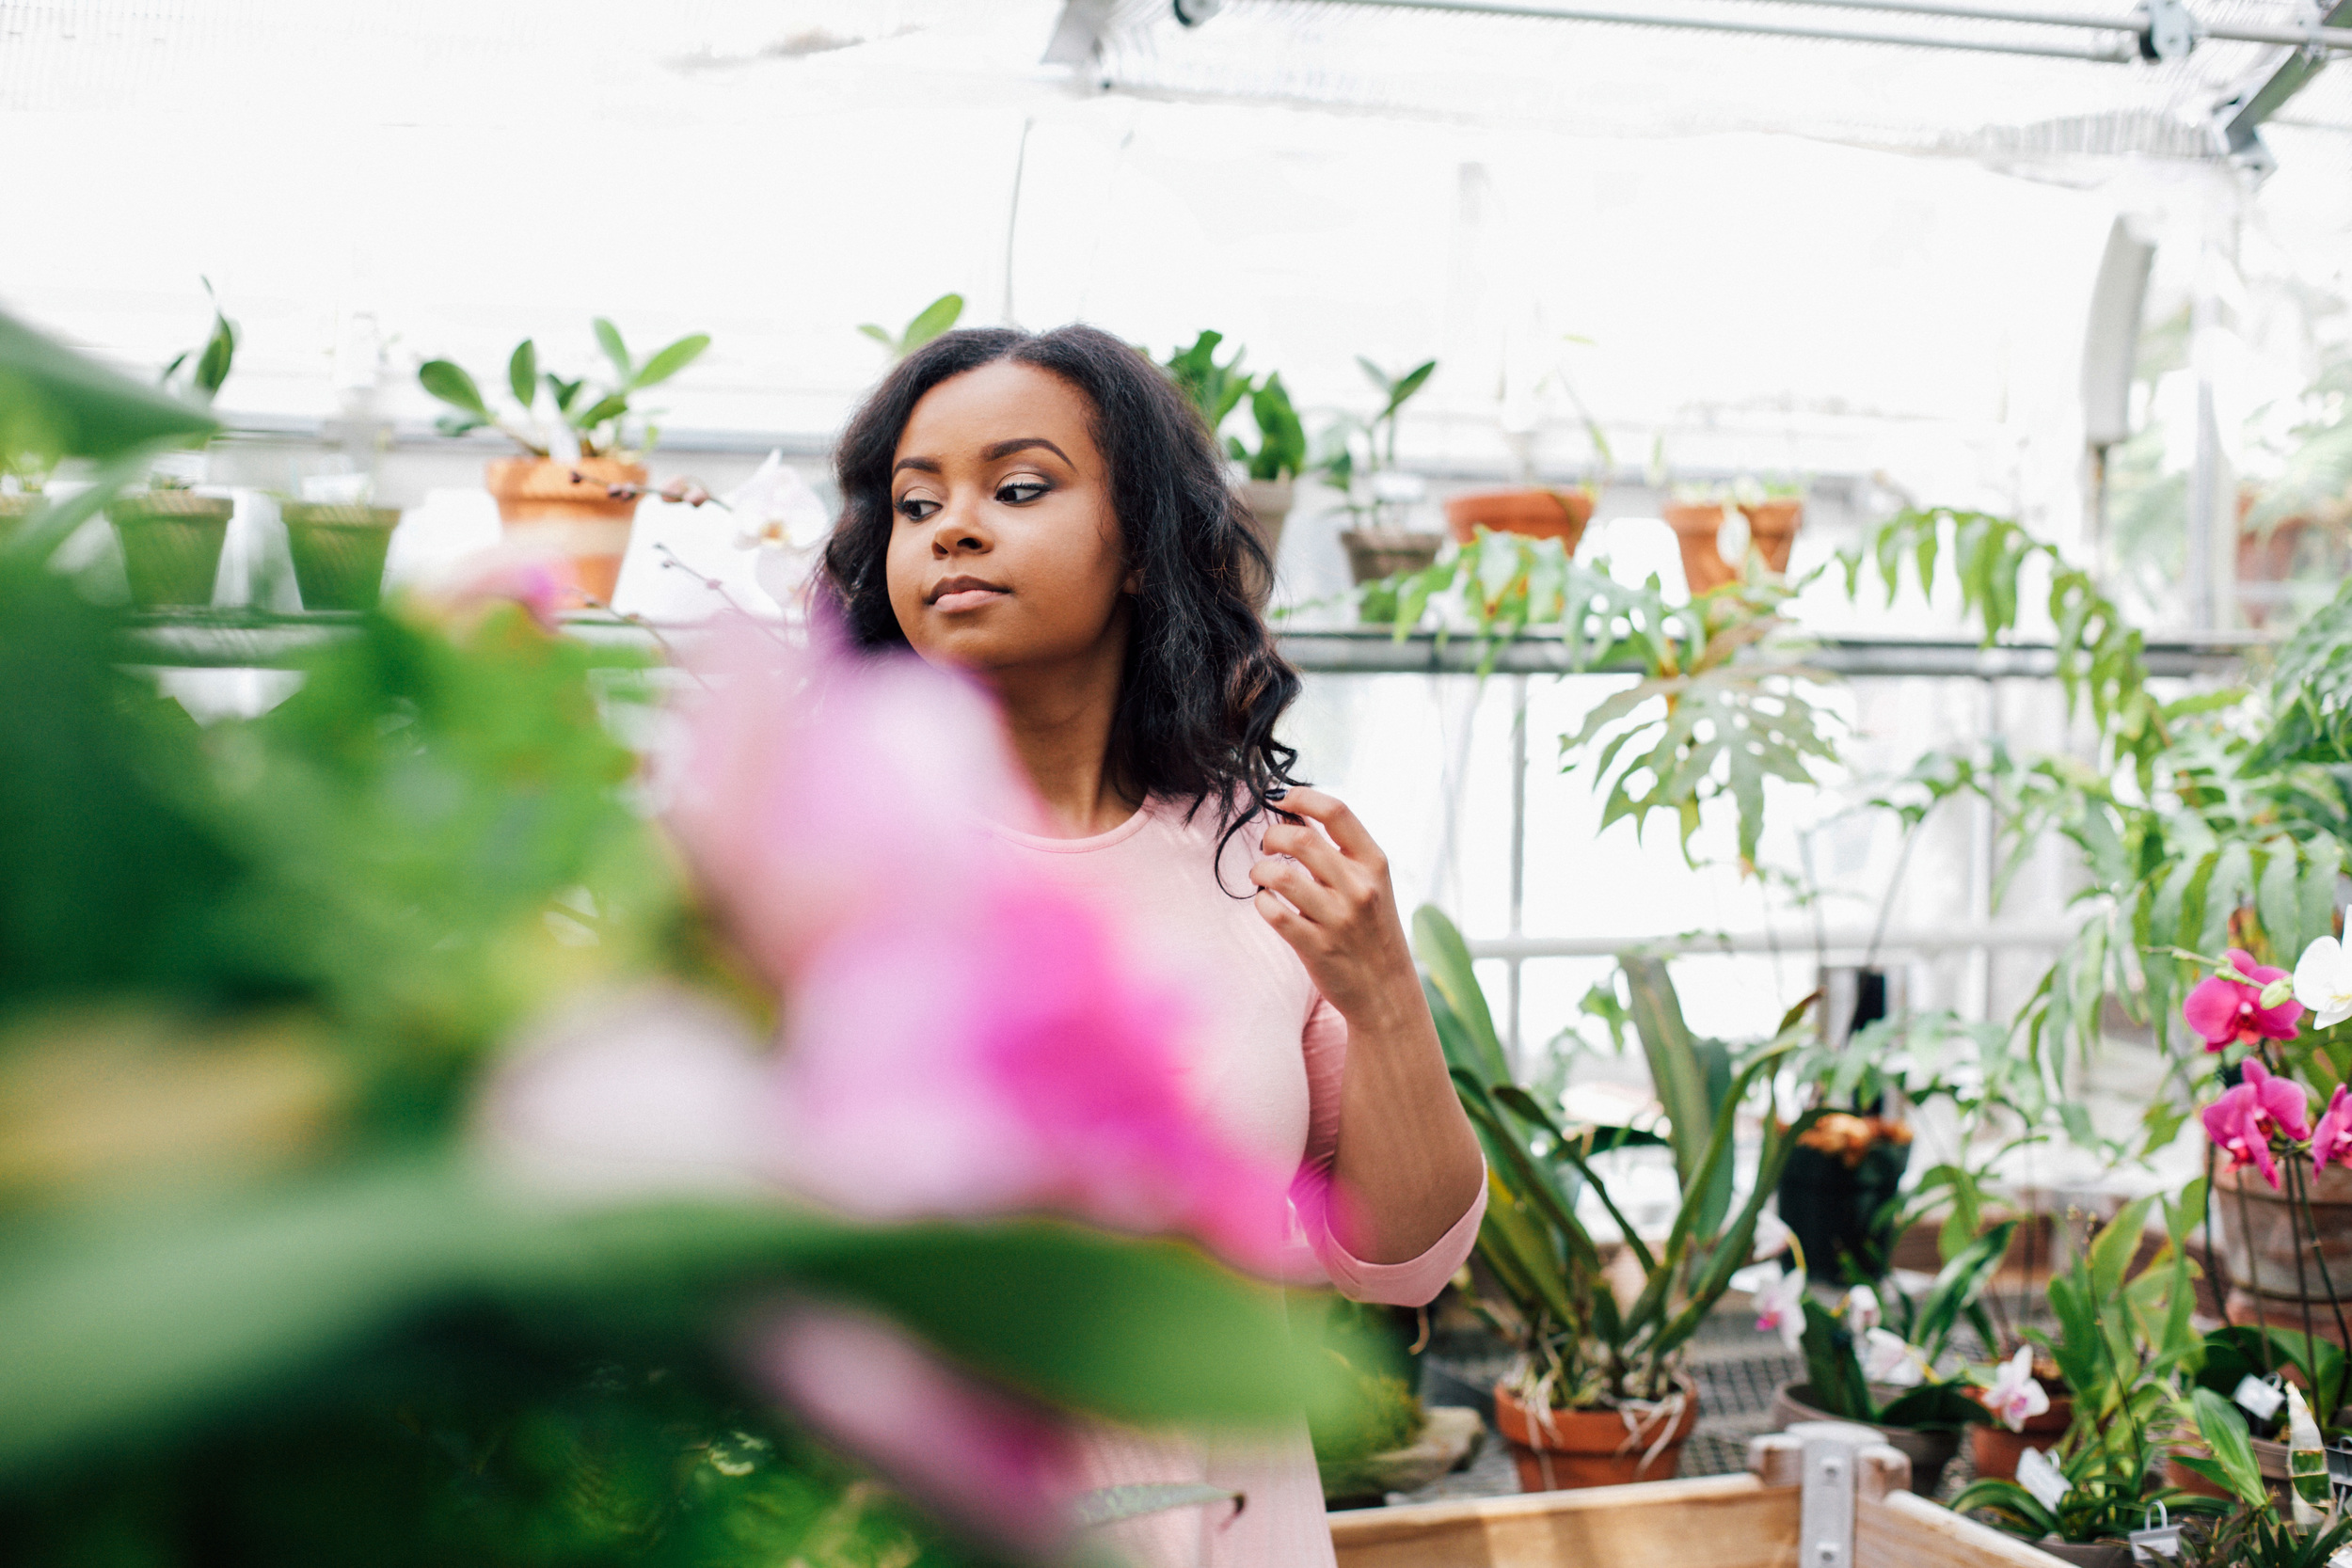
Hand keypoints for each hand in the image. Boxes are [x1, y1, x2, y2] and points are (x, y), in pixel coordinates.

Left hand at [1249, 788, 1421, 1029]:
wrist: (1387, 991)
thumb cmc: (1372, 931)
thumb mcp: (1370, 885)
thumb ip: (1337, 852)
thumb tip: (1292, 814)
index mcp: (1373, 864)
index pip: (1337, 812)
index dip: (1302, 797)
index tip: (1281, 799)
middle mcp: (1358, 888)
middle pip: (1300, 839)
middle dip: (1272, 836)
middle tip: (1267, 847)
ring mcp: (1338, 919)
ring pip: (1281, 876)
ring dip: (1261, 870)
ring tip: (1262, 877)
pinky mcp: (1316, 947)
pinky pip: (1274, 913)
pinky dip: (1262, 903)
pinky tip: (1267, 903)